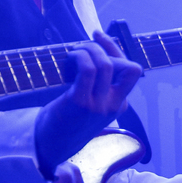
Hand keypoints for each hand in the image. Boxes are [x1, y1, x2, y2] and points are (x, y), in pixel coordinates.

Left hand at [34, 30, 141, 176]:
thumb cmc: (68, 118)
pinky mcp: (81, 103)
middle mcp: (114, 105)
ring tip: (75, 52)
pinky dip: (80, 57)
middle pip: (129, 68)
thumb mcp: (92, 101)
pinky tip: (69, 59)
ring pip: (106, 65)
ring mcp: (99, 105)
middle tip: (86, 44)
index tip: (98, 36)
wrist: (51, 145)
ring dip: (90, 50)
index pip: (131, 70)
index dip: (115, 49)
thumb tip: (97, 48)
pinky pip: (88, 70)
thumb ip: (99, 82)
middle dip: (107, 48)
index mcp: (120, 104)